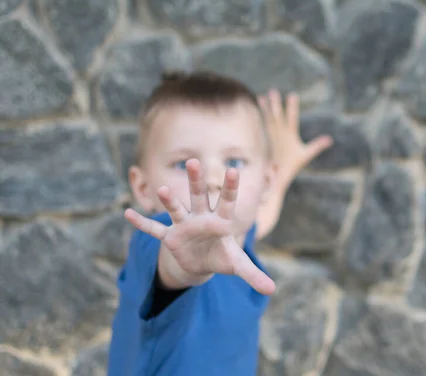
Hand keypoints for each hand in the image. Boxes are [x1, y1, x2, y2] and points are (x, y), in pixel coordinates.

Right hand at [123, 159, 275, 294]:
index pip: (227, 201)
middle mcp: (200, 218)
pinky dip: (142, 224)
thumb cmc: (222, 258)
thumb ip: (253, 275)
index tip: (233, 169)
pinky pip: (154, 230)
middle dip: (197, 181)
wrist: (201, 264)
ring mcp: (184, 226)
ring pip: (176, 209)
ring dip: (169, 201)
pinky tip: (127, 213)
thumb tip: (273, 290)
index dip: (230, 187)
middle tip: (194, 161)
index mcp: (220, 221)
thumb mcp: (238, 266)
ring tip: (163, 190)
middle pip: (198, 196)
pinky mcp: (170, 238)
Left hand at [258, 89, 332, 187]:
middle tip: (273, 90)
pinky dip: (263, 115)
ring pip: (269, 118)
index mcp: (290, 136)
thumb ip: (317, 146)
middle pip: (277, 116)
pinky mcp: (267, 139)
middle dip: (275, 103)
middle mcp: (280, 134)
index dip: (292, 106)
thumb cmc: (293, 165)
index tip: (292, 94)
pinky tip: (260, 107)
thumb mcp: (306, 155)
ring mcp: (272, 136)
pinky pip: (264, 124)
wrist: (277, 176)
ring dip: (266, 107)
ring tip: (261, 96)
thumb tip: (330, 139)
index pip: (292, 118)